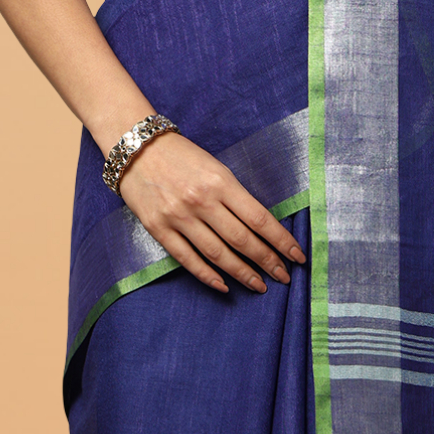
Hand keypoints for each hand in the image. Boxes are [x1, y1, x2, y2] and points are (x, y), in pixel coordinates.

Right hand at [118, 130, 305, 293]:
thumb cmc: (182, 155)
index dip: (280, 240)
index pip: (259, 218)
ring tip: (260, 285)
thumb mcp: (216, 167)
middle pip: (242, 239)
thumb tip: (260, 227)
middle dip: (267, 261)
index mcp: (221, 182)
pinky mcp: (159, 229)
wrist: (137, 148)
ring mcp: (179, 217)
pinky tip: (224, 285)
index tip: (296, 255)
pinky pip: (187, 259)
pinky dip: (207, 276)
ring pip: (217, 254)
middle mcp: (201, 201)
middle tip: (284, 276)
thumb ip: (235, 196)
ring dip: (242, 273)